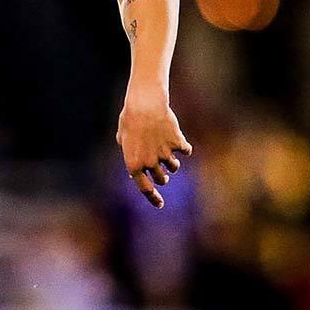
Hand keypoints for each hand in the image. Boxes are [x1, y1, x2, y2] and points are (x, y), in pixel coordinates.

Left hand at [117, 88, 191, 208]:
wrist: (145, 105)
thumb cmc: (130, 119)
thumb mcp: (123, 137)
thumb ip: (129, 152)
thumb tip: (135, 165)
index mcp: (133, 165)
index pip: (145, 189)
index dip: (153, 198)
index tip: (160, 204)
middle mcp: (149, 163)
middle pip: (163, 179)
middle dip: (164, 178)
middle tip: (165, 175)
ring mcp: (165, 154)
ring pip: (174, 167)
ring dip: (173, 164)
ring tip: (169, 155)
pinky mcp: (177, 143)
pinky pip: (185, 151)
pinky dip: (184, 148)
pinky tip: (181, 142)